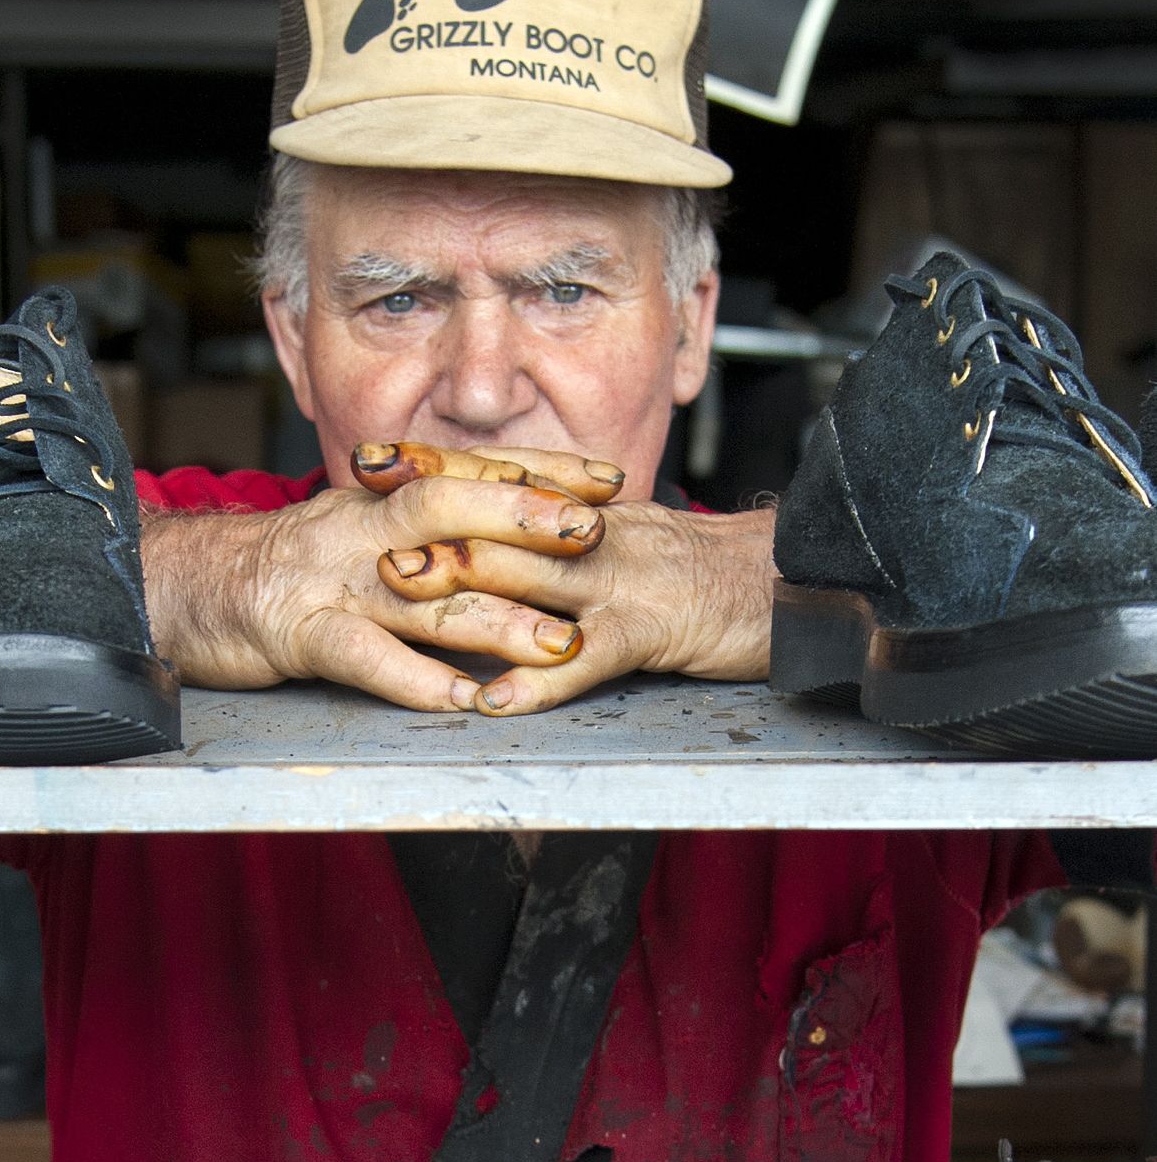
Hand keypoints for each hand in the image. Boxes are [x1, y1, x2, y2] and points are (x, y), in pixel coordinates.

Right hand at [145, 443, 622, 710]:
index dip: (539, 474)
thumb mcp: (356, 534)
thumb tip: (503, 535)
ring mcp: (330, 580)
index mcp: (378, 500)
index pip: (470, 472)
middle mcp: (361, 529)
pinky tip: (463, 699)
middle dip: (526, 520)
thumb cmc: (281, 570)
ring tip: (558, 643)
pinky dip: (416, 679)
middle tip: (594, 538)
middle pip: (450, 509)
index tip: (608, 483)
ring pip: (422, 590)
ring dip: (495, 617)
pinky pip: (365, 656)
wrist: (183, 590)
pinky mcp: (297, 633)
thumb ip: (423, 532)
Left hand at [372, 479, 775, 715]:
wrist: (798, 584)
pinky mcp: (653, 631)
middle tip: (363, 527)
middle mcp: (596, 536)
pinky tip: (493, 699)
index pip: (502, 482)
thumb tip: (501, 541)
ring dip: (464, 584)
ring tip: (403, 592)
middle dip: (429, 525)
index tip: (373, 462)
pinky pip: (587, 657)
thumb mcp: (629, 545)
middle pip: (501, 523)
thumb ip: (567, 542)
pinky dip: (537, 681)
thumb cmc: (708, 575)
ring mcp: (622, 581)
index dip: (437, 470)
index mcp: (588, 515)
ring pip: (533, 576)